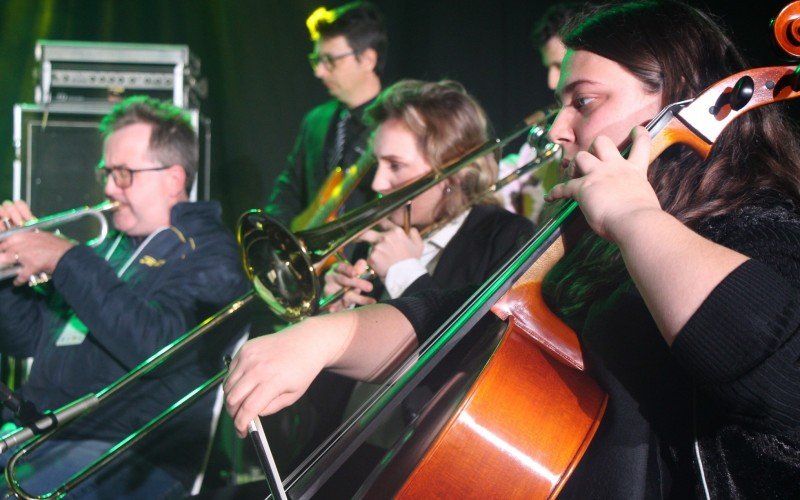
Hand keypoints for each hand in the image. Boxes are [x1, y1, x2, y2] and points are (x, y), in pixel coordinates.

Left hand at [0, 200, 73, 285]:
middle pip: (3, 250)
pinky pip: (20, 276)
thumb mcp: (42, 236)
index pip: (5, 240)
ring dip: (6, 266)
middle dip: (3, 256)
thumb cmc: (57, 244)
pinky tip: (17, 282)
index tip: (4, 249)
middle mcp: (20, 245)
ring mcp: (24, 256)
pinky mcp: (30, 268)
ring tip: (7, 269)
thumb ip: (30, 238)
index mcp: (23, 235)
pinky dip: (18, 280)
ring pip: (6, 261)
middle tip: (4, 260)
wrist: (67, 255)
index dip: (3, 246)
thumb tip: (25, 241)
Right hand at [223, 317, 341, 436]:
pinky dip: (234, 381)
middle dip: (233, 414)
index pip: (248, 408)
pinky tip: (245, 384)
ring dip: (232, 398)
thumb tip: (252, 414)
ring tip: (243, 402)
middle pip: (232, 399)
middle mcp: (257, 368)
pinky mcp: (245, 348)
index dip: (241, 424)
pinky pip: (231, 371)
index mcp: (273, 381)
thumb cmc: (302, 370)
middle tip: (240, 418)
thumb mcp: (293, 395)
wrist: (307, 342)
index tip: (241, 432)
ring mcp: (249, 356)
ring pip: (228, 386)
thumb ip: (271, 407)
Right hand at [323, 259, 374, 311]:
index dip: (348, 270)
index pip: (342, 267)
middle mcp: (331, 278)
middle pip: (344, 280)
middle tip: (370, 287)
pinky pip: (334, 305)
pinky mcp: (330, 302)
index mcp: (337, 269)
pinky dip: (334, 307)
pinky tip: (332, 310)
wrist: (335, 291)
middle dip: (357, 283)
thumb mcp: (352, 273)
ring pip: (342, 294)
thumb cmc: (347, 280)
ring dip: (355, 298)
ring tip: (366, 301)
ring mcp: (329, 290)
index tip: (355, 273)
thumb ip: (358, 268)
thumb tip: (363, 262)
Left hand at [359, 220, 422, 278]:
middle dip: (362, 235)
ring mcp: (377, 247)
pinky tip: (382, 265)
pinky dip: (374, 262)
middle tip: (360, 238)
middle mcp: (385, 237)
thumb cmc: (412, 261)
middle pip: (367, 232)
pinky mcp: (372, 257)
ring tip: (384, 260)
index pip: (383, 221)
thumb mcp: (419, 245)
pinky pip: (370, 258)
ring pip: (371, 247)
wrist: (406, 275)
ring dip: (375, 252)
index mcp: (396, 232)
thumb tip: (410, 229)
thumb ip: (414, 234)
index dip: (378, 223)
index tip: (375, 225)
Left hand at [545, 126, 661, 241]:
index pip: (641, 144)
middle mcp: (616, 167)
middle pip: (602, 142)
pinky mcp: (583, 187)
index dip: (638, 135)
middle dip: (594, 147)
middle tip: (591, 160)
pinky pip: (564, 187)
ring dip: (574, 165)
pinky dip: (555, 193)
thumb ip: (635, 192)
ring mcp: (598, 175)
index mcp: (635, 171)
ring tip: (573, 177)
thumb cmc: (644, 217)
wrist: (635, 222)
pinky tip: (550, 198)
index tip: (636, 130)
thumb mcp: (644, 197)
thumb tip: (629, 203)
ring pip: (581, 156)